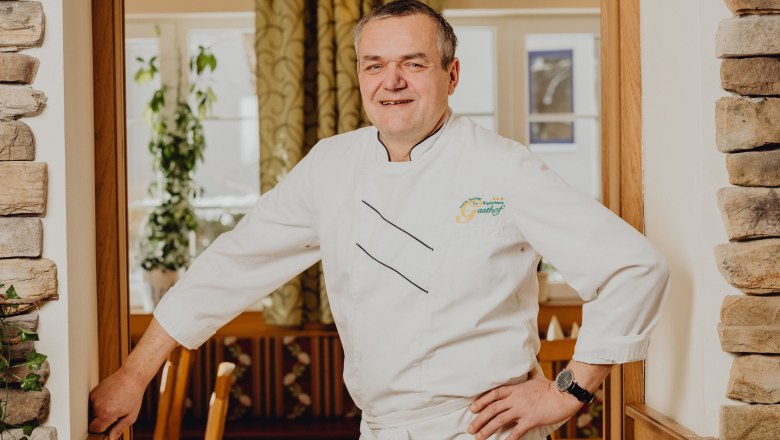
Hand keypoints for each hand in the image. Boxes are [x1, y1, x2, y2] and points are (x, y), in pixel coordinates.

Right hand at [88, 367, 146, 438]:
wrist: (131, 377)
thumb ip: (119, 429)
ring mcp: (93, 398)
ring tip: (114, 404)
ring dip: (99, 412)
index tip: (111, 424)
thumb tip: (110, 439)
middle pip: (93, 421)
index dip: (103, 429)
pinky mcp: (92, 392)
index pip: (95, 429)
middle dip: (102, 420)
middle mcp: (97, 406)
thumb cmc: (133, 395)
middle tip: (116, 412)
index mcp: (106, 413)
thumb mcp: (131, 416)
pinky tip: (110, 399)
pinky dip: (98, 404)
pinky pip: (92, 404)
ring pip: (91, 413)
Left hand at [467, 369, 581, 439]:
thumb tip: (527, 366)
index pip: (493, 394)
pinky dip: (508, 438)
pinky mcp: (530, 419)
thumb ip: (528, 374)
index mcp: (515, 389)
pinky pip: (516, 431)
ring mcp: (522, 410)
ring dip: (487, 429)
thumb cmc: (551, 387)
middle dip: (479, 419)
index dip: (481, 401)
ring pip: (500, 420)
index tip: (472, 409)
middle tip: (470, 428)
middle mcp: (515, 399)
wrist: (564, 395)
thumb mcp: (536, 377)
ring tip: (479, 437)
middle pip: (492, 409)